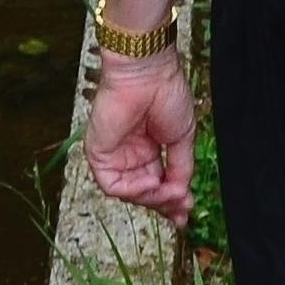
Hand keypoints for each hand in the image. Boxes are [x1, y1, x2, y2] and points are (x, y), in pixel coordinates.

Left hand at [84, 49, 194, 222]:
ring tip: (171, 192)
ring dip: (152, 198)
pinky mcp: (98, 151)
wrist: (149, 72)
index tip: (186, 212)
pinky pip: (112, 184)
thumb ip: (180, 169)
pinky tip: (151, 183)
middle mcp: (129, 153)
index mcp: (147, 148)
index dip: (170, 200)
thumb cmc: (166, 93)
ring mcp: (113, 153)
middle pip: (143, 192)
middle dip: (163, 204)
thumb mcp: (181, 139)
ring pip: (129, 192)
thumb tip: (180, 195)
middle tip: (182, 209)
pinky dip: (133, 190)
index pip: (156, 183)